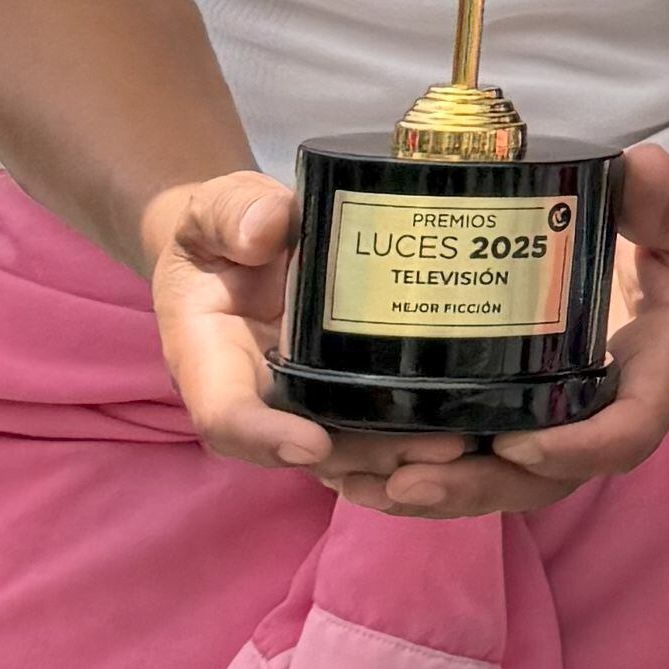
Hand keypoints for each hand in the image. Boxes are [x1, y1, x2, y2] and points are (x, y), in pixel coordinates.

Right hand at [145, 166, 492, 506]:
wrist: (243, 243)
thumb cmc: (224, 230)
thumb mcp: (217, 210)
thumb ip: (233, 214)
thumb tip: (264, 231)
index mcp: (206, 358)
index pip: (225, 413)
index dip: (263, 436)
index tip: (312, 442)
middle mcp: (252, 394)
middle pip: (297, 448)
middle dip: (357, 459)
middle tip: (426, 452)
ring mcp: (297, 400)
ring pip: (340, 450)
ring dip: (393, 457)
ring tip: (457, 445)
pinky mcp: (335, 392)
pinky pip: (365, 427)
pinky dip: (405, 438)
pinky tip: (461, 430)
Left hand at [301, 146, 668, 521]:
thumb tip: (639, 168)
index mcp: (655, 376)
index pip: (623, 433)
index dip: (573, 448)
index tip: (518, 440)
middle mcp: (605, 416)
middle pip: (542, 478)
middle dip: (472, 485)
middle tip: (405, 478)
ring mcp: (565, 424)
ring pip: (502, 480)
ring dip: (433, 491)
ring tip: (359, 482)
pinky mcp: (531, 415)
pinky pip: (482, 459)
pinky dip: (425, 472)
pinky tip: (360, 470)